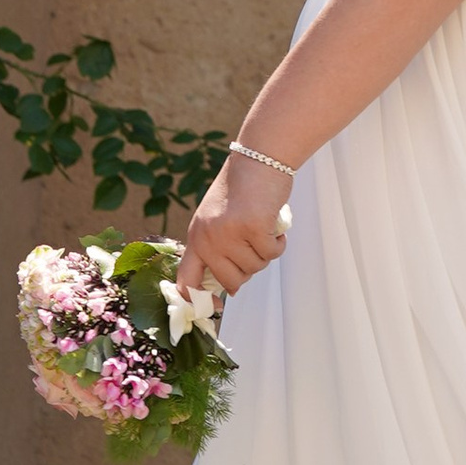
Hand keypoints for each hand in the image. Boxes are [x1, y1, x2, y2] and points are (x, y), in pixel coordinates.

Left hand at [177, 145, 289, 305]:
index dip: (198, 299)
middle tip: (254, 247)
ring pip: (255, 268)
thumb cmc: (242, 187)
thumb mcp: (217, 218)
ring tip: (264, 228)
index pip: (187, 279)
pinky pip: (271, 253)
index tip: (214, 306)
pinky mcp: (253, 229)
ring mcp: (230, 235)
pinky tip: (274, 224)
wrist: (258, 157)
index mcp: (197, 236)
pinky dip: (278, 242)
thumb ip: (217, 247)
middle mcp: (209, 238)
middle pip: (231, 281)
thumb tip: (229, 287)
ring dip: (265, 252)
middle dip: (248, 270)